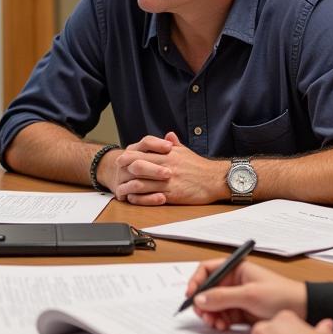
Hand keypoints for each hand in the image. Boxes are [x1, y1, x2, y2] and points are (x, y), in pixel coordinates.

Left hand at [107, 132, 226, 204]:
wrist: (216, 180)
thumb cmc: (200, 167)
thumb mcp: (186, 151)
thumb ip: (174, 144)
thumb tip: (168, 135)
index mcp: (169, 154)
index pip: (144, 151)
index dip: (130, 154)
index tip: (122, 157)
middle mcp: (167, 166)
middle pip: (138, 165)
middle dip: (124, 168)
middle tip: (116, 171)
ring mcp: (168, 181)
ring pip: (142, 182)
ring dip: (129, 185)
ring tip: (121, 187)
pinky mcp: (172, 195)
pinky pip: (151, 197)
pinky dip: (139, 198)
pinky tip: (133, 198)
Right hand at [186, 259, 305, 331]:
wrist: (304, 311)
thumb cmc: (282, 295)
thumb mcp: (249, 295)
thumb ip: (222, 296)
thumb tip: (199, 298)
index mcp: (236, 269)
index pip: (207, 270)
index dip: (196, 281)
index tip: (191, 294)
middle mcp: (234, 282)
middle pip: (208, 290)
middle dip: (203, 302)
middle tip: (203, 314)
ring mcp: (237, 298)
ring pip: (214, 305)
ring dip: (211, 314)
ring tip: (214, 323)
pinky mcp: (242, 313)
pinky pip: (223, 316)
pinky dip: (219, 322)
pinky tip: (222, 327)